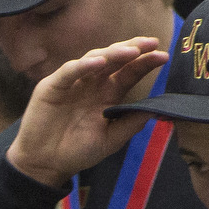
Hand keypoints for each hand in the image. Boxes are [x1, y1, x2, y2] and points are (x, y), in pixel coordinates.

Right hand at [5, 39, 170, 189]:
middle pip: (115, 59)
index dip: (145, 63)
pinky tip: (99, 62)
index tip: (163, 57)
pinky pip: (69, 71)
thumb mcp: (111, 140)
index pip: (129, 72)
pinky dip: (83, 65)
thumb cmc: (77, 151)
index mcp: (108, 94)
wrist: (45, 165)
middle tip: (151, 44)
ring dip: (113, 53)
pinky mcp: (52, 86)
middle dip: (134, 48)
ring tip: (131, 51)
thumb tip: (159, 109)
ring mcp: (73, 83)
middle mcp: (92, 83)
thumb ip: (131, 123)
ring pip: (94, 58)